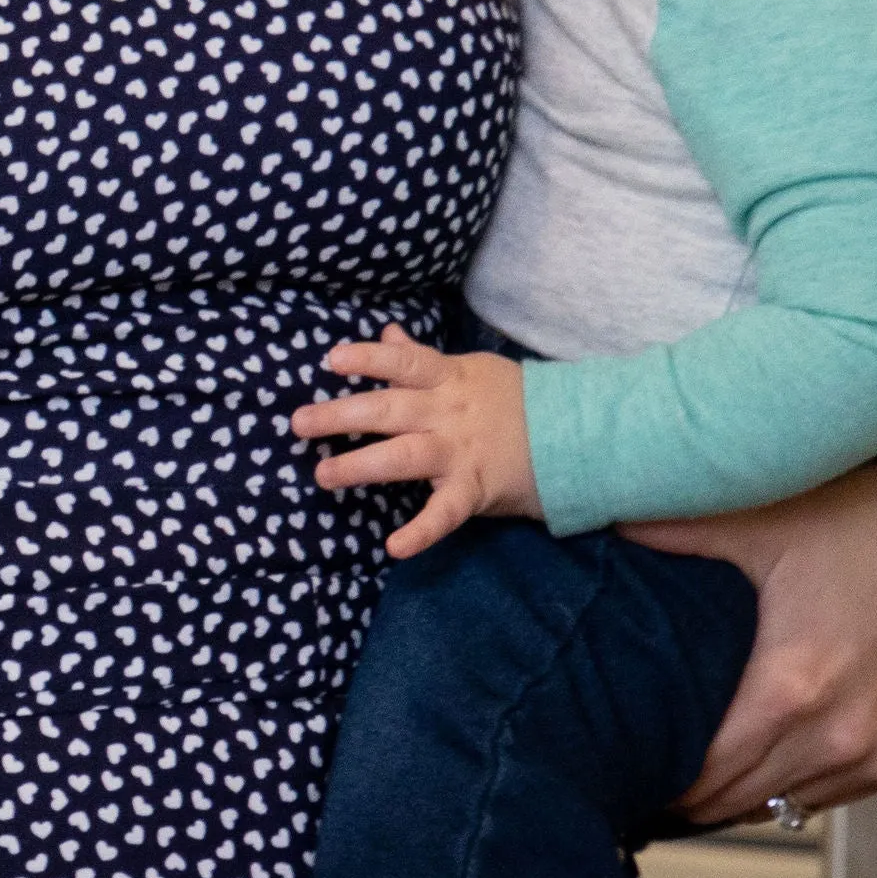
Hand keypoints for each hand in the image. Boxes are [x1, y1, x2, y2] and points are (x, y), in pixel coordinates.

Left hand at [290, 326, 537, 558]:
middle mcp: (448, 413)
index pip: (404, 362)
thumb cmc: (515, 402)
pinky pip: (445, 513)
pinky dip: (421, 531)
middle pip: (389, 409)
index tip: (332, 359)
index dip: (369, 358)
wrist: (578, 436)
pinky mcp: (475, 489)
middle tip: (298, 423)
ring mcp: (460, 451)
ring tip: (323, 475)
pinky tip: (394, 546)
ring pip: (404, 456)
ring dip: (361, 466)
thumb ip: (423, 358)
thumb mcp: (470, 370)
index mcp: (448, 379)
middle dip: (341, 415)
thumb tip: (388, 331)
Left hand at [639, 306, 876, 823]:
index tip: (616, 763)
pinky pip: (836, 793)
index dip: (653, 774)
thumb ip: (661, 530)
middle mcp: (845, 737)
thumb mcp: (752, 519)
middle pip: (738, 800)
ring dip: (743, 790)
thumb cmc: (858, 509)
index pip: (701, 774)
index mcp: (794, 689)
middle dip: (687, 788)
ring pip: (787, 804)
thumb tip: (571, 512)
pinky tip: (761, 752)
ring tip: (691, 763)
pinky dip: (797, 780)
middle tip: (639, 770)